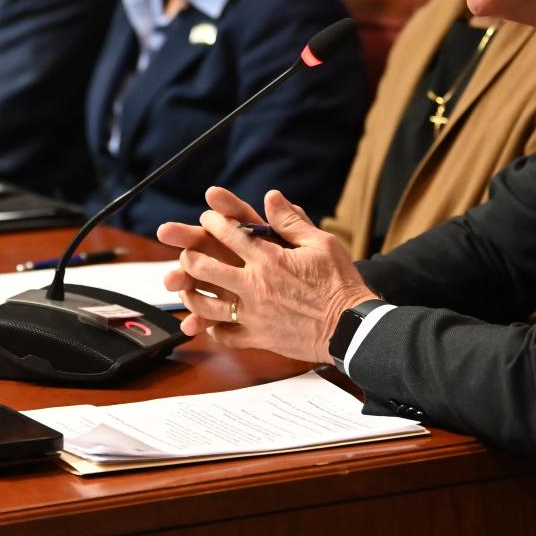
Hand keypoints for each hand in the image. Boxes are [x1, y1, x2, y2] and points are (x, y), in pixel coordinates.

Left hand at [158, 187, 376, 364]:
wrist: (351, 328)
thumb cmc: (340, 284)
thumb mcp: (321, 244)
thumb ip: (291, 221)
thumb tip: (271, 196)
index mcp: (269, 259)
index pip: (228, 233)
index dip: (212, 221)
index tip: (207, 217)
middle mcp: (255, 286)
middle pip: (205, 267)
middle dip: (190, 255)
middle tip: (187, 250)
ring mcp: (253, 315)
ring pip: (206, 304)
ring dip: (191, 293)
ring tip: (185, 286)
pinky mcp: (258, 338)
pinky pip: (225, 336)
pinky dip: (213, 329)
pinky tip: (208, 323)